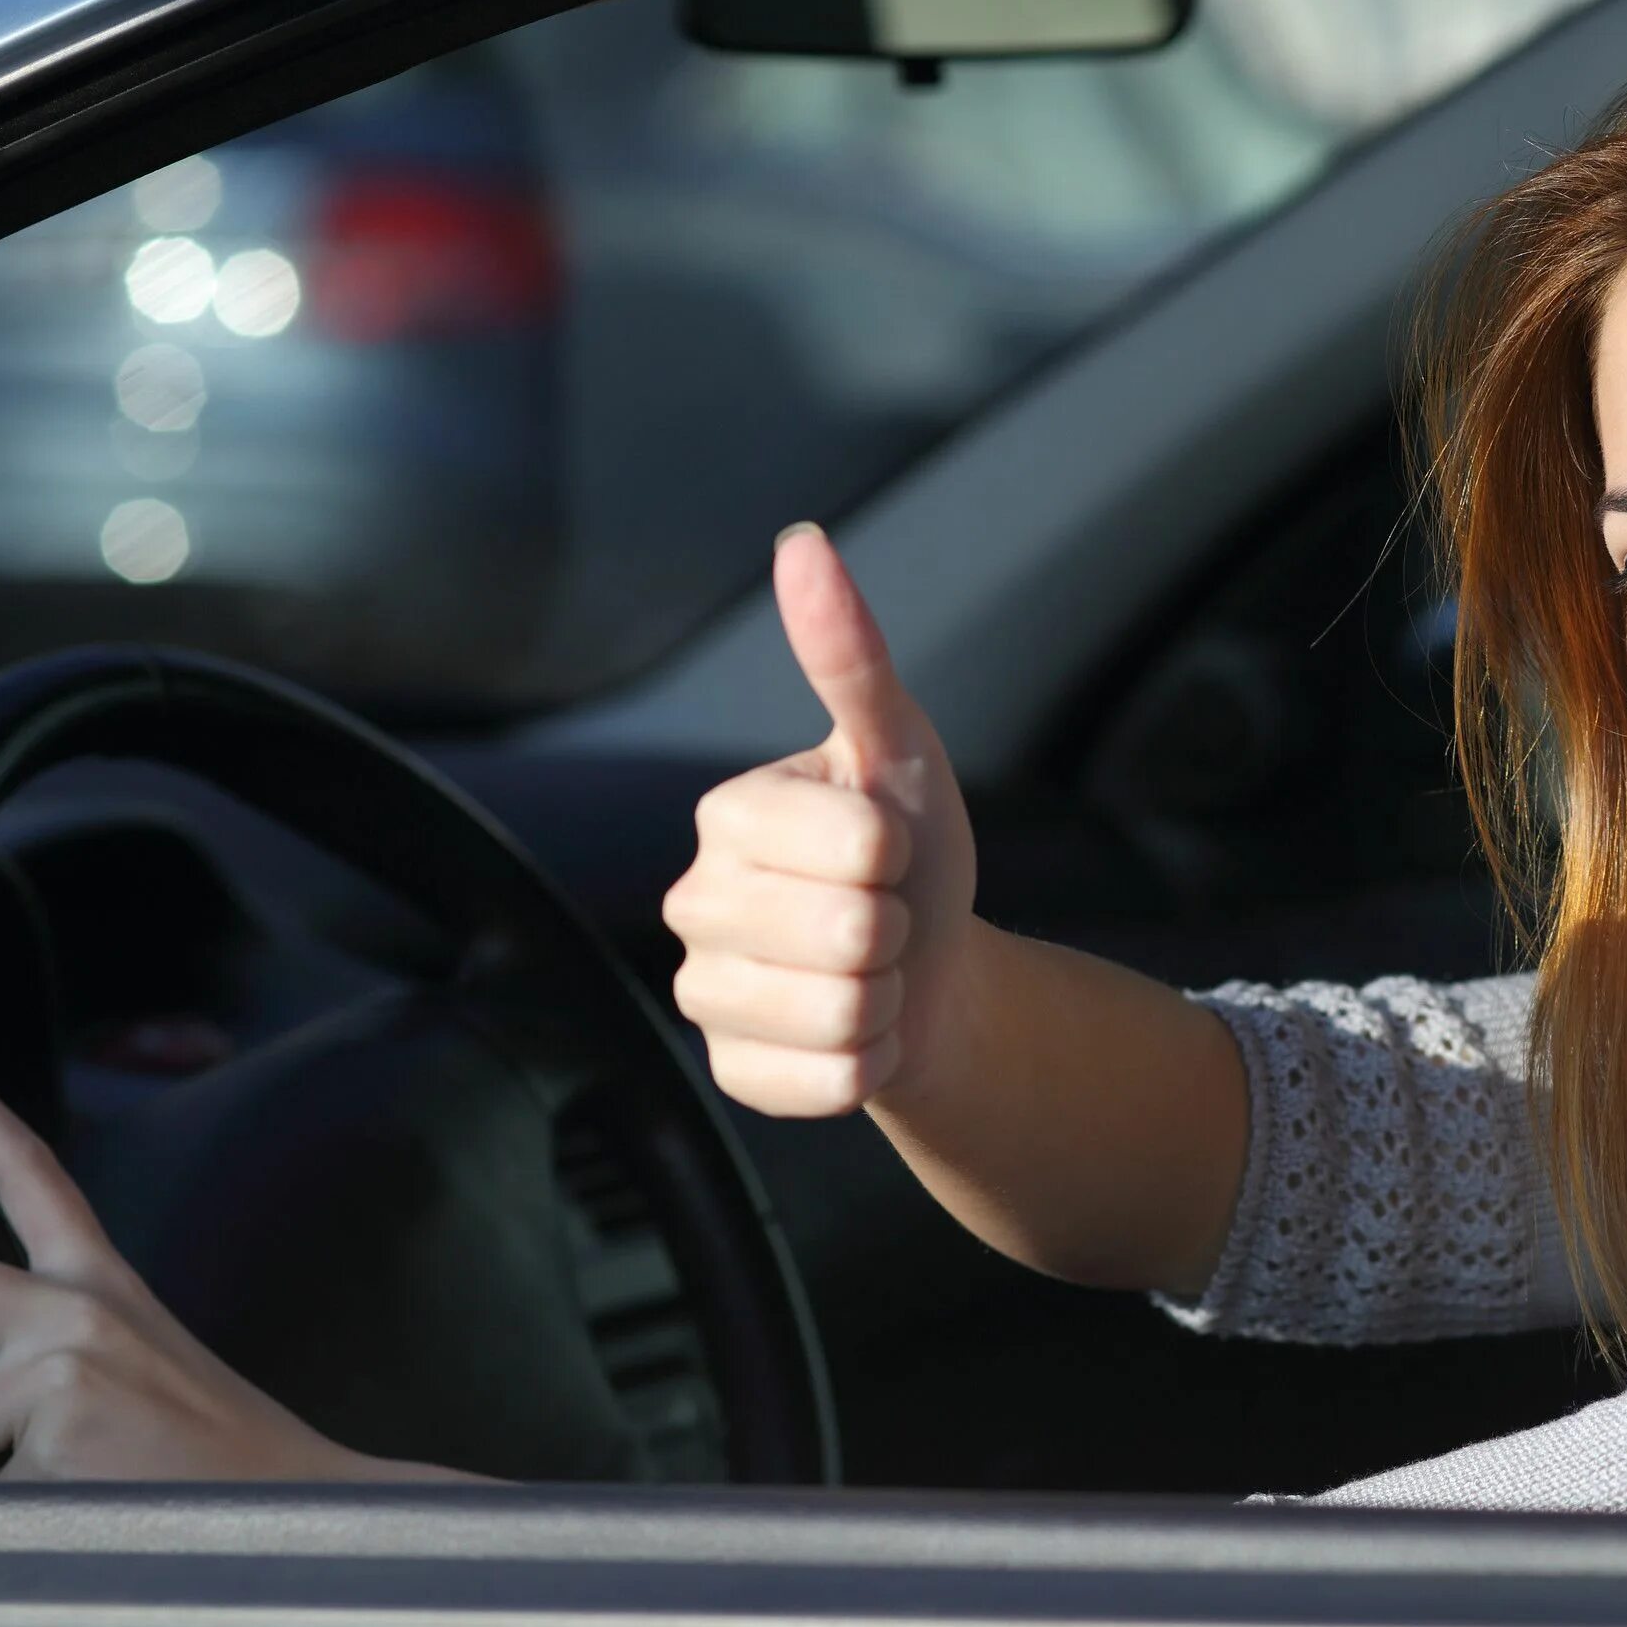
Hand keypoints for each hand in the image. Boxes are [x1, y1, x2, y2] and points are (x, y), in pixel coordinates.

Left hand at [0, 1060, 397, 1481]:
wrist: (293, 1502)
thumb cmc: (209, 1448)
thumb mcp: (141, 1354)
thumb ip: (57, 1337)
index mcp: (102, 1281)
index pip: (27, 1171)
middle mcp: (77, 1308)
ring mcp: (61, 1368)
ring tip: (58, 1473)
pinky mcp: (52, 1435)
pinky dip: (6, 1515)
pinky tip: (76, 1506)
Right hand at [664, 523, 979, 1116]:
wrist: (932, 975)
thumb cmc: (911, 854)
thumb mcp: (902, 752)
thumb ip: (851, 657)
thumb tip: (803, 543)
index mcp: (728, 813)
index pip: (858, 842)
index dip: (900, 853)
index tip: (886, 849)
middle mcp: (694, 901)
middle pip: (848, 935)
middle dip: (895, 931)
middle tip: (880, 917)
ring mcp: (703, 993)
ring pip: (838, 1014)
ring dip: (886, 999)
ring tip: (870, 973)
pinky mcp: (731, 1073)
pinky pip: (827, 1084)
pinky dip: (869, 1064)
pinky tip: (855, 1029)